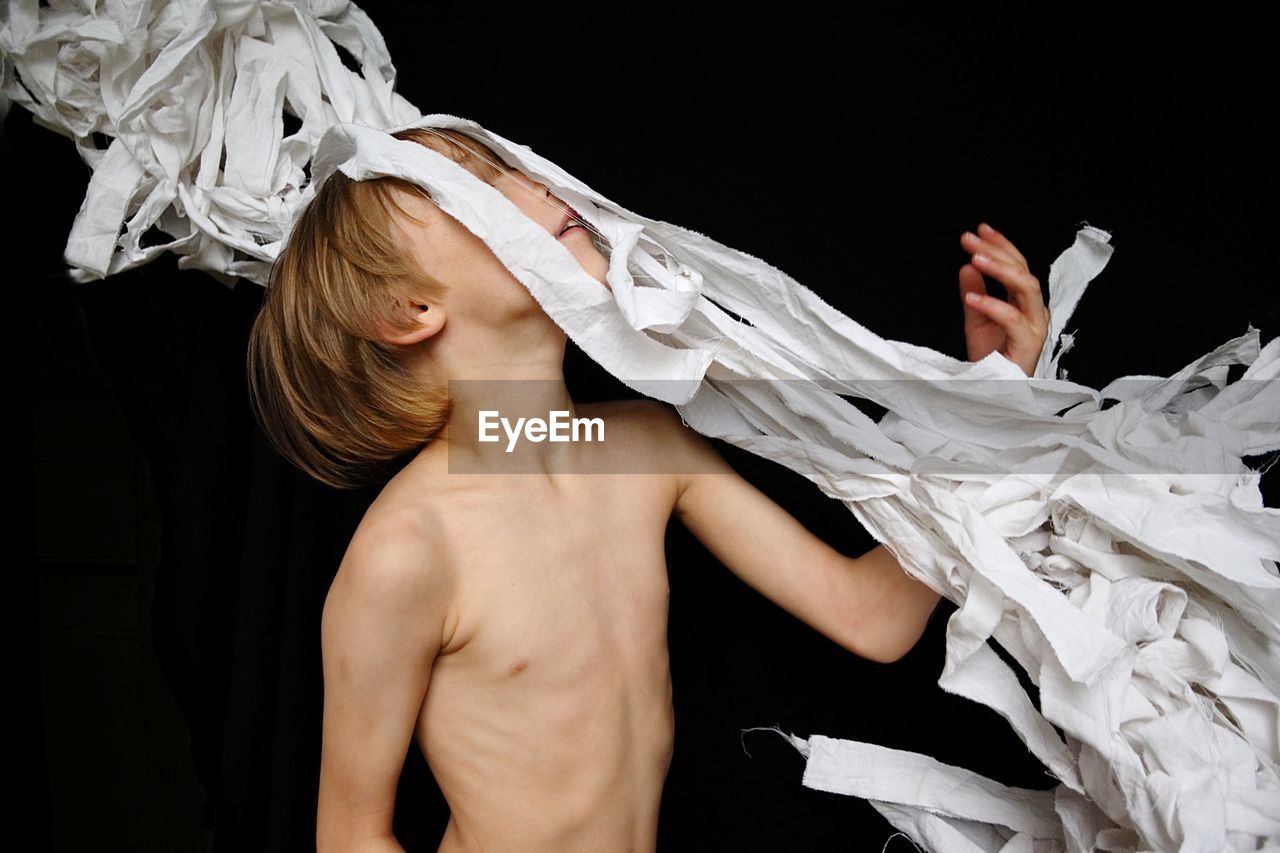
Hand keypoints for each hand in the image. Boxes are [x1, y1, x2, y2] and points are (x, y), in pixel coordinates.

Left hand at [959, 223, 1049, 376]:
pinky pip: (1014, 319)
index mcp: (1024, 302)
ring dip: (1000, 270)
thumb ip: (973, 292)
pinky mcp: (1028, 344)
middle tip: (970, 240)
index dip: (1000, 245)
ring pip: (1026, 288)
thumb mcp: (975, 320)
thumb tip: (967, 266)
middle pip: (1022, 271)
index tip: (979, 230)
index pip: (1017, 265)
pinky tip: (972, 297)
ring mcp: (1035, 326)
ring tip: (975, 258)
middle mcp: (1034, 311)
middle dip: (996, 251)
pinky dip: (992, 305)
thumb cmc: (990, 359)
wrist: (993, 391)